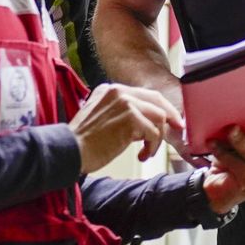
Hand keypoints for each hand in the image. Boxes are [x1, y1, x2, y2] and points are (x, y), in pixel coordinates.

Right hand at [69, 83, 185, 172]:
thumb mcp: (104, 118)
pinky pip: (154, 132)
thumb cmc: (84, 142)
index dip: (162, 107)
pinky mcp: (130, 118)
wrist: (68, 151)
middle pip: (157, 100)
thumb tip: (152, 122)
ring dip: (156, 138)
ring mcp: (125, 103)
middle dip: (170, 117)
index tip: (172, 120)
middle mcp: (118, 92)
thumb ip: (126, 114)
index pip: (145, 94)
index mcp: (110, 90)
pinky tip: (141, 155)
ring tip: (147, 151)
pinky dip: (152, 146)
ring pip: (158, 117)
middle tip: (176, 130)